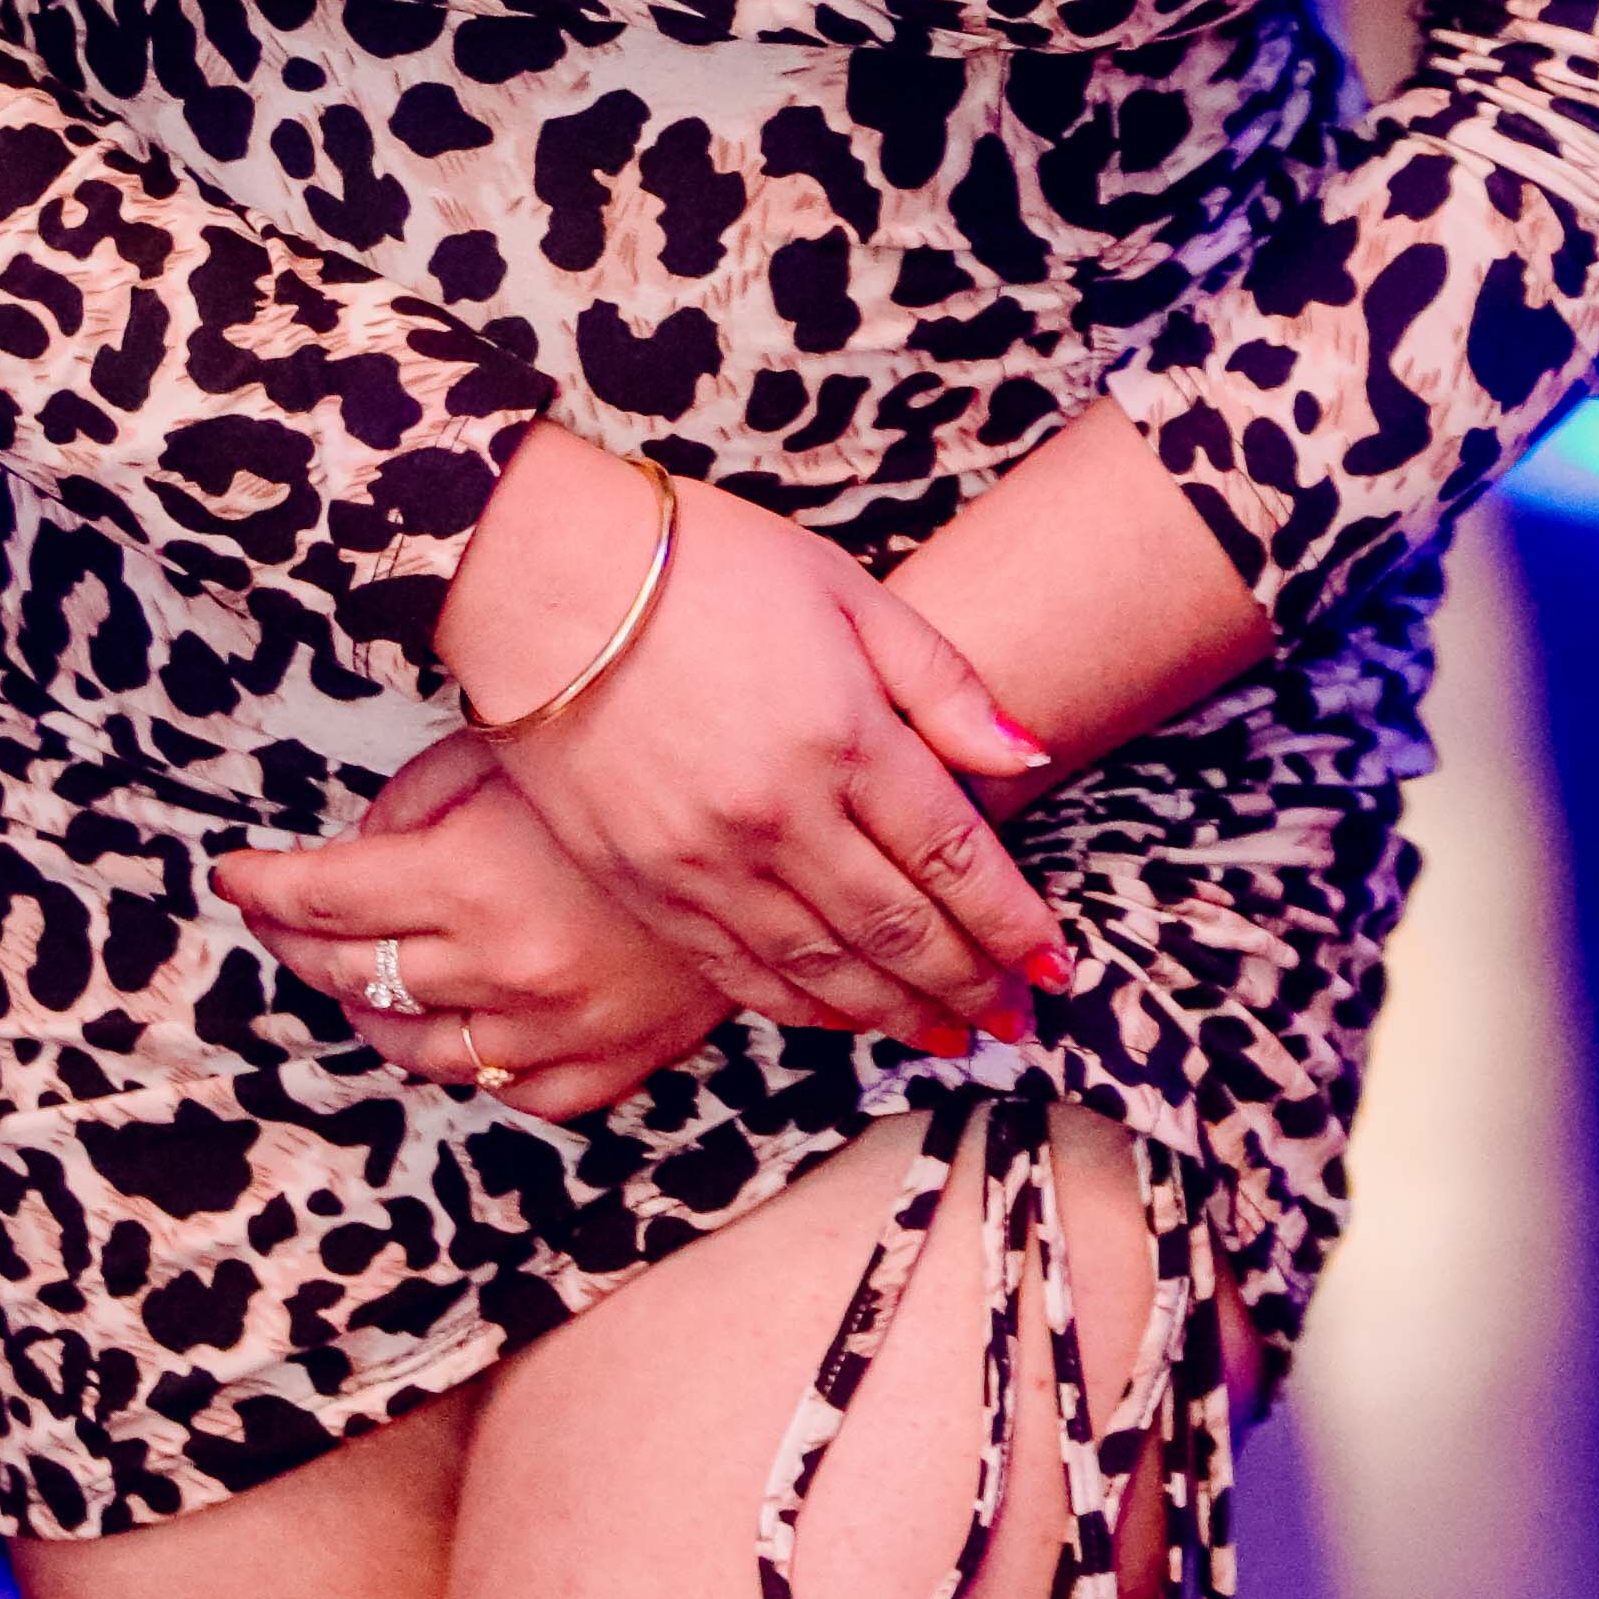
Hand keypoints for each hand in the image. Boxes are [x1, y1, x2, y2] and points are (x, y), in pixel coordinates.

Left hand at [217, 733, 748, 1119]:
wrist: (778, 821)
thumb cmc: (636, 763)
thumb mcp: (511, 749)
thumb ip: (416, 801)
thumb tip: (357, 849)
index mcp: (471, 881)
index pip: (323, 900)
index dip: (263, 890)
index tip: (233, 877)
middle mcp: (506, 968)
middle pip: (354, 977)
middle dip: (298, 944)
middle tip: (278, 916)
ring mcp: (560, 1029)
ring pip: (420, 1051)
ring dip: (371, 1013)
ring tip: (356, 974)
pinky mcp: (611, 1065)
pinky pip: (513, 1091)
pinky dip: (474, 1063)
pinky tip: (459, 1023)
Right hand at [433, 438, 1071, 1042]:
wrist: (541, 576)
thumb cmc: (700, 563)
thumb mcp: (844, 590)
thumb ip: (940, 683)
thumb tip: (1026, 757)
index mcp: (842, 734)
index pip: (956, 858)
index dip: (1015, 923)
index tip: (1056, 965)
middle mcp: (781, 816)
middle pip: (902, 930)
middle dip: (973, 983)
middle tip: (1017, 1019)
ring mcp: (706, 862)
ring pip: (826, 971)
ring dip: (898, 1012)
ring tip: (949, 1035)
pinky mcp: (645, 886)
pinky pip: (741, 974)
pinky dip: (804, 1008)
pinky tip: (843, 1018)